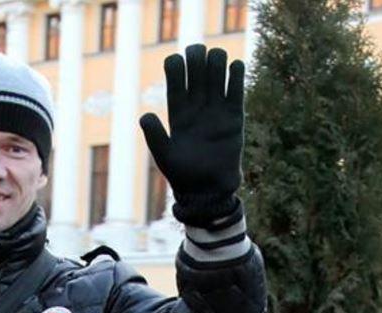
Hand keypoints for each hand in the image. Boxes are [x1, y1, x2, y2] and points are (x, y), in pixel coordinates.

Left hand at [140, 45, 244, 223]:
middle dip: (197, 59)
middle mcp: (196, 110)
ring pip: (216, 78)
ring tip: (217, 57)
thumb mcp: (165, 156)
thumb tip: (145, 115)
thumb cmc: (183, 176)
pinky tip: (235, 66)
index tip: (175, 59)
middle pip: (196, 75)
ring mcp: (216, 113)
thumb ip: (155, 136)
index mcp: (177, 115)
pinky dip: (237, 77)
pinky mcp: (234, 119)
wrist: (208, 191)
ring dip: (217, 63)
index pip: (175, 84)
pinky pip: (236, 93)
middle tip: (198, 52)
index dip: (175, 68)